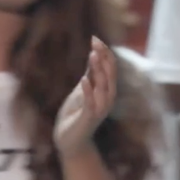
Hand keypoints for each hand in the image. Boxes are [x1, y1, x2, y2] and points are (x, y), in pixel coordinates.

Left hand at [54, 36, 116, 156]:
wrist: (69, 140)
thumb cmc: (75, 114)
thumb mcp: (82, 89)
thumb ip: (90, 75)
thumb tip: (94, 54)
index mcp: (106, 91)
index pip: (110, 68)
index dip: (104, 53)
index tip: (95, 38)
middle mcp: (107, 98)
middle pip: (110, 75)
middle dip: (104, 58)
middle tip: (96, 42)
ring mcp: (99, 109)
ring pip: (103, 87)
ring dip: (99, 71)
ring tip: (93, 55)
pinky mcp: (89, 118)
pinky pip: (91, 103)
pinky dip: (88, 91)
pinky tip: (83, 79)